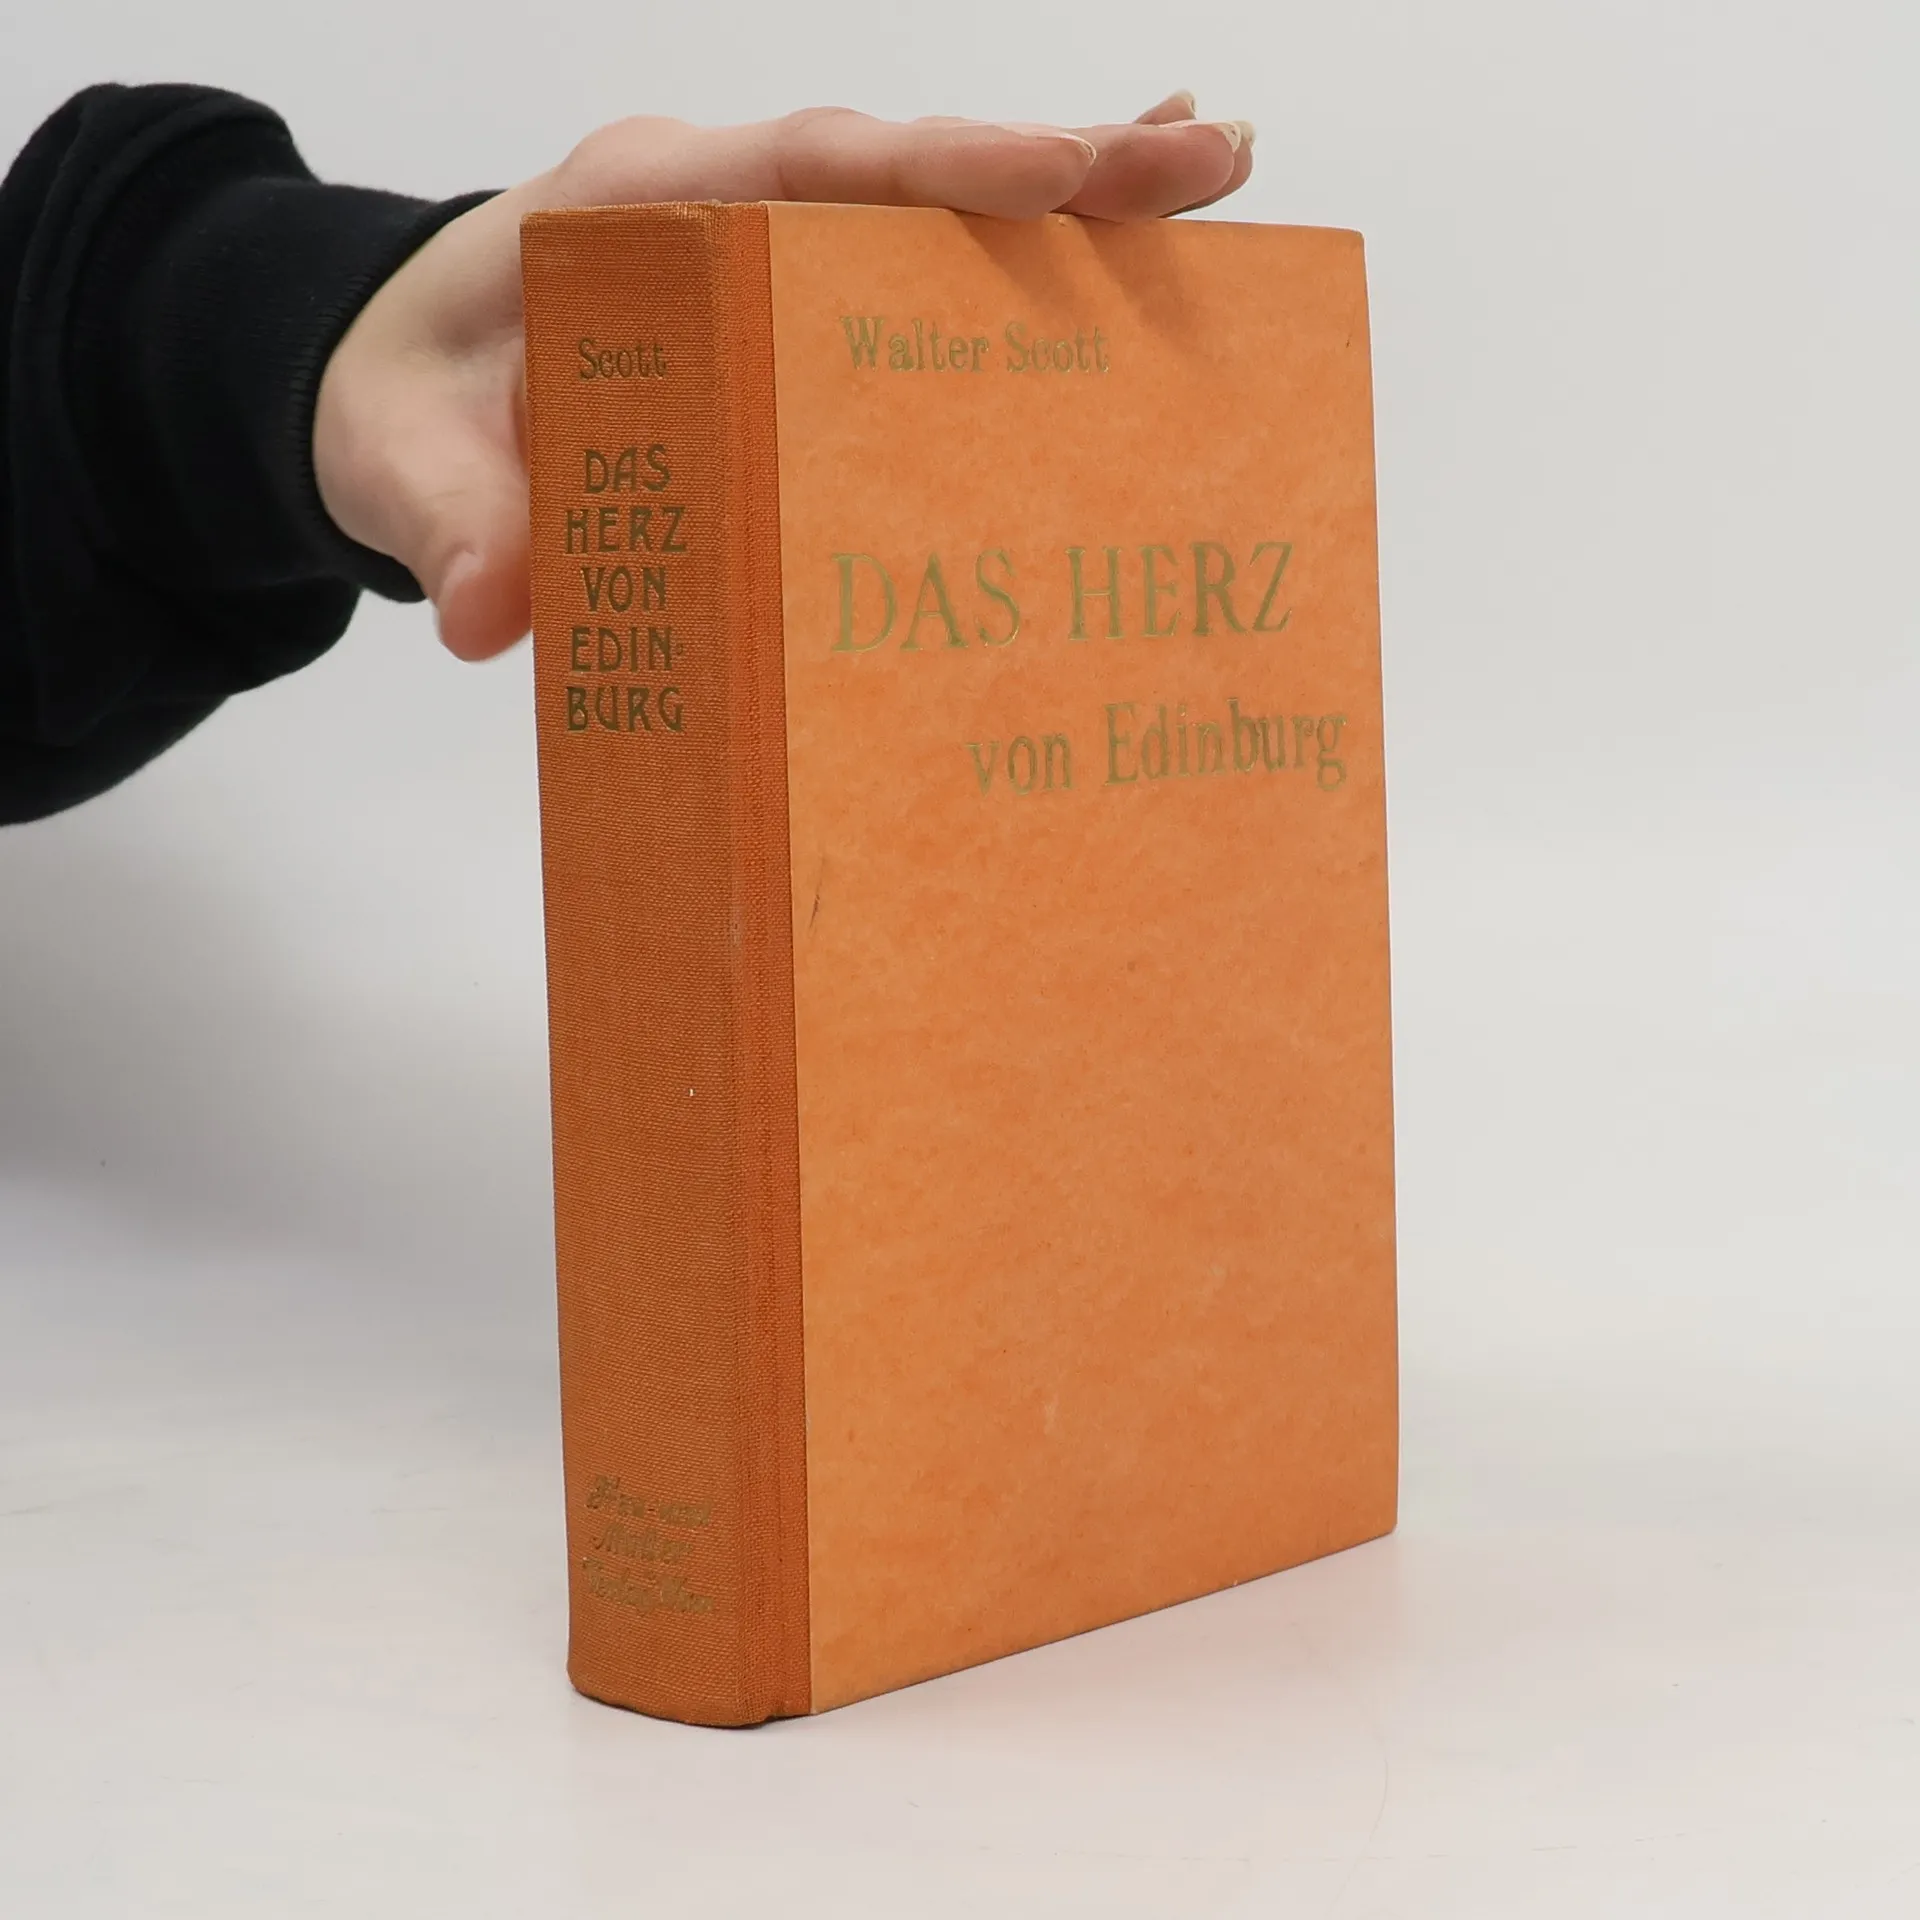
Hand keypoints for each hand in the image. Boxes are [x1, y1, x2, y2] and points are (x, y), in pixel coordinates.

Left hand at [314, 94, 1254, 661]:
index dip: (924, 174)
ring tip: (1210, 184)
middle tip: (1201, 161)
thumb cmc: (409, 398)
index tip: (1042, 177)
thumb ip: (446, 520)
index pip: (799, 169)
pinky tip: (1124, 270)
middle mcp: (726, 206)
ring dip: (1075, 198)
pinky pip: (923, 279)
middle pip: (906, 170)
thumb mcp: (400, 456)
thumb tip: (491, 617)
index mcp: (637, 209)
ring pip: (937, 212)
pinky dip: (1026, 266)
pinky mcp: (799, 315)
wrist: (404, 385)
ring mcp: (774, 252)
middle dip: (1055, 163)